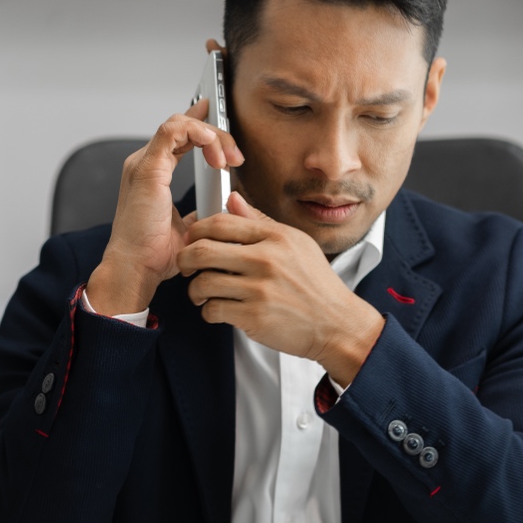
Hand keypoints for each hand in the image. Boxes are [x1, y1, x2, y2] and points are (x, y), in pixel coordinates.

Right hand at [86, 98, 243, 315]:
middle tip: (236, 157)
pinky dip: (196, 131)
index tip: (222, 124)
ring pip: (180, 123)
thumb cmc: (152, 255)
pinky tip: (212, 146)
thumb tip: (217, 211)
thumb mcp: (187, 228)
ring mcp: (143, 163)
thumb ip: (198, 213)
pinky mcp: (147, 167)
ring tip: (227, 159)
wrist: (136, 269)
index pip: (178, 136)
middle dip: (216, 135)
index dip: (201, 124)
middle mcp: (145, 164)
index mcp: (152, 174)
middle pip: (183, 127)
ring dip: (211, 135)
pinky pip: (172, 130)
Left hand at [178, 192, 384, 386]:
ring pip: (203, 282)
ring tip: (201, 292)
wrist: (337, 323)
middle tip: (186, 266)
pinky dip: (208, 311)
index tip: (193, 238)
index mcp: (275, 238)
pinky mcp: (254, 316)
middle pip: (202, 250)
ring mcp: (260, 289)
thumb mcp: (296, 243)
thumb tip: (233, 199)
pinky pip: (213, 310)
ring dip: (195, 290)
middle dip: (185, 258)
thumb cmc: (316, 285)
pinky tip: (217, 310)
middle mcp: (266, 260)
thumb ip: (261, 221)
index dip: (197, 229)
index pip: (221, 223)